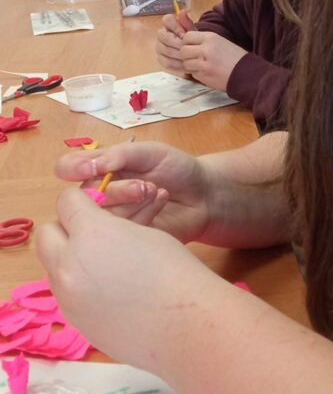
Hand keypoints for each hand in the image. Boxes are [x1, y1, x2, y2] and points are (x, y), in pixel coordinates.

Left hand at [36, 188, 209, 370]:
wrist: (187, 327)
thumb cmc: (174, 272)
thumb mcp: (143, 232)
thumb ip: (109, 226)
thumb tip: (94, 230)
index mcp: (90, 234)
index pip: (66, 202)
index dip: (82, 201)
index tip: (96, 207)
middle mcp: (69, 265)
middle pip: (47, 235)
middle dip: (65, 229)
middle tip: (94, 235)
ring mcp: (68, 298)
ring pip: (53, 267)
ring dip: (70, 260)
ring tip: (106, 266)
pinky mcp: (76, 322)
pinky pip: (67, 295)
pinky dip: (80, 287)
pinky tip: (111, 292)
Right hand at [55, 141, 209, 242]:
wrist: (203, 195)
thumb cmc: (176, 169)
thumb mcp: (150, 152)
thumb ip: (120, 155)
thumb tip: (90, 166)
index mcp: (100, 169)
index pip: (68, 168)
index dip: (72, 169)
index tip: (90, 169)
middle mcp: (100, 194)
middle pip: (83, 198)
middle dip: (114, 191)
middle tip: (142, 186)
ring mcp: (111, 219)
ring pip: (100, 217)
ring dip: (129, 204)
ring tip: (155, 192)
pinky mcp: (125, 240)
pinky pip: (119, 235)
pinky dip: (141, 217)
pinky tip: (159, 204)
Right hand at [155, 12, 193, 76]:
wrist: (195, 54)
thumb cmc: (193, 41)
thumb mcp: (193, 32)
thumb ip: (187, 23)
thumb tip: (182, 12)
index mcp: (169, 24)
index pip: (166, 19)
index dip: (175, 27)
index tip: (184, 34)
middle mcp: (162, 34)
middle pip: (162, 36)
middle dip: (176, 42)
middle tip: (186, 47)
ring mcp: (159, 47)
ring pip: (163, 49)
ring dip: (177, 53)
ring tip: (187, 56)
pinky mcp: (160, 58)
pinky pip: (165, 61)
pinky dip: (176, 63)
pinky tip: (184, 64)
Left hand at [180, 31, 247, 91]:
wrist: (246, 73)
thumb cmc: (235, 57)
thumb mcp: (220, 41)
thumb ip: (203, 39)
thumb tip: (187, 33)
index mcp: (210, 38)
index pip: (187, 37)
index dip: (187, 42)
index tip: (192, 47)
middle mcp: (205, 49)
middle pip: (183, 50)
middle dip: (187, 55)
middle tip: (194, 58)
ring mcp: (204, 64)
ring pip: (186, 63)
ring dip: (191, 66)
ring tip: (202, 66)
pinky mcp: (204, 76)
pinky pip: (193, 74)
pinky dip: (197, 74)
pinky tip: (207, 73)